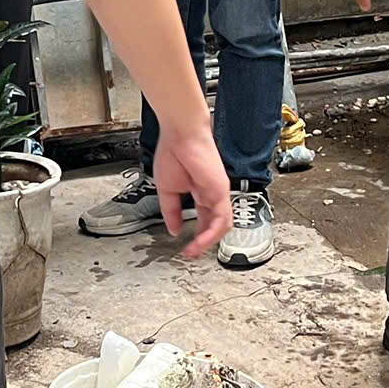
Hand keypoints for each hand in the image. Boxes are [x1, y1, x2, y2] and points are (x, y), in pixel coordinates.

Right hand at [153, 129, 229, 259]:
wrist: (180, 135)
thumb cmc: (173, 152)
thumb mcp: (166, 190)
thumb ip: (171, 211)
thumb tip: (174, 229)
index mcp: (200, 192)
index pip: (204, 219)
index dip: (197, 234)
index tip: (187, 246)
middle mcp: (212, 193)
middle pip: (214, 224)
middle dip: (204, 242)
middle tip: (192, 253)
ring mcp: (219, 193)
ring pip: (221, 225)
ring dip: (208, 241)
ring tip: (194, 250)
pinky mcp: (221, 191)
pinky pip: (222, 219)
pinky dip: (212, 233)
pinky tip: (200, 241)